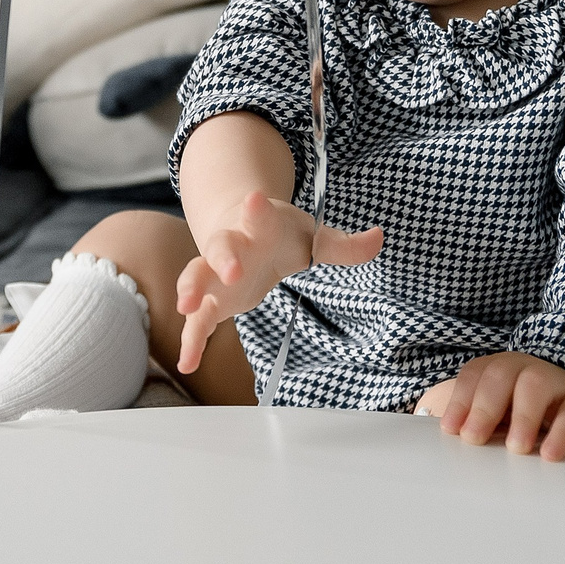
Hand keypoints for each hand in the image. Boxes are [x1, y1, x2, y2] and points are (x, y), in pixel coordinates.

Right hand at [174, 189, 382, 374]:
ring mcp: (217, 274)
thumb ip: (343, 244)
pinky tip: (187, 363)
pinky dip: (191, 340)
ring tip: (186, 306)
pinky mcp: (213, 299)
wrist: (238, 228)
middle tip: (231, 270)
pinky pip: (198, 319)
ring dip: (191, 289)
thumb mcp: (311, 235)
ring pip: (198, 277)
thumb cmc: (278, 234)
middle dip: (223, 257)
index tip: (256, 200)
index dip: (257, 209)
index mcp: (259, 226)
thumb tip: (379, 238)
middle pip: (221, 247)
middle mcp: (233, 246)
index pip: (258, 215)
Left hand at [415, 353, 564, 460]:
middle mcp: (529, 370)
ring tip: (515, 449)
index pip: (475, 374)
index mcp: (502, 370)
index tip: (450, 430)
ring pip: (536, 385)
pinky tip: (548, 454)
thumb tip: (449, 439)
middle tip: (473, 439)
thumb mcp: (502, 417)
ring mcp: (560, 384)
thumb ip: (477, 423)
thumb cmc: (533, 419)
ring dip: (521, 416)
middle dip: (483, 406)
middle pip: (502, 373)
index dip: (460, 399)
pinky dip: (560, 434)